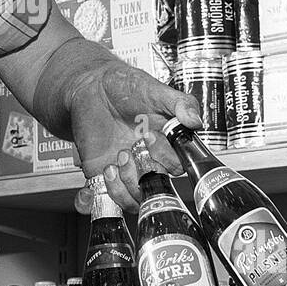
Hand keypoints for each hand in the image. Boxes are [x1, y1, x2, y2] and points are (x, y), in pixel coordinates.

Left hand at [69, 62, 202, 213]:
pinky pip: (104, 198)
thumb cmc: (124, 87)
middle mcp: (146, 160)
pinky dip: (102, 194)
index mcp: (164, 143)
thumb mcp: (154, 90)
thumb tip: (195, 121)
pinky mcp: (101, 173)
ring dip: (125, 185)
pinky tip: (104, 171)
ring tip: (115, 160)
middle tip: (130, 148)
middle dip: (144, 172)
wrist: (90, 86)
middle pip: (156, 186)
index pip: (176, 165)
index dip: (166, 157)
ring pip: (133, 199)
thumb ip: (179, 103)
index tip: (150, 136)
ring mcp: (124, 169)